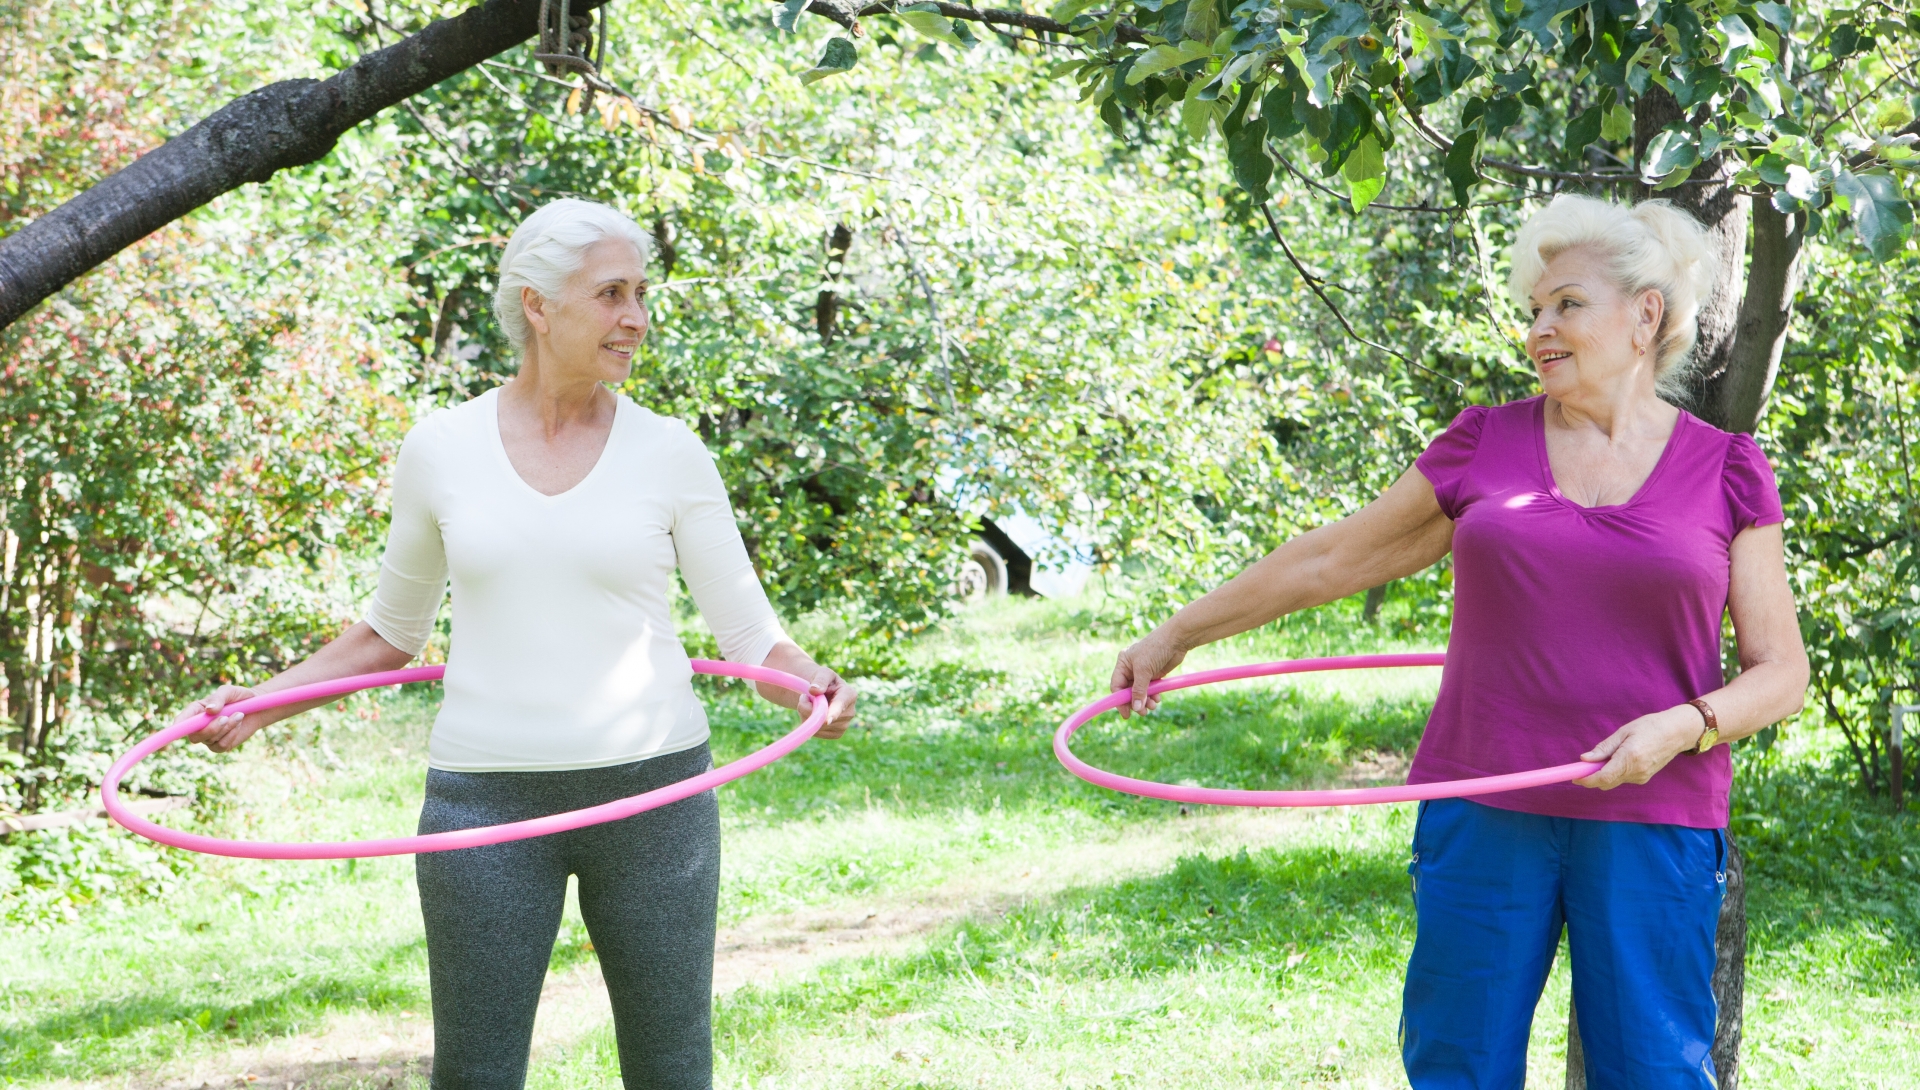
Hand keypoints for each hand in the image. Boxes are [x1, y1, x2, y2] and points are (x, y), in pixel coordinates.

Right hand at [182, 685, 263, 752]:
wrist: (256, 708)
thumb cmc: (239, 697)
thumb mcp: (229, 692)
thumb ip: (219, 698)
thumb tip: (209, 710)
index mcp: (196, 711)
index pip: (182, 721)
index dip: (178, 726)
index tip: (178, 727)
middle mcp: (199, 726)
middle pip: (194, 736)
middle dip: (211, 728)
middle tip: (226, 717)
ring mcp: (209, 737)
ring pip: (210, 740)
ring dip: (227, 728)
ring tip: (239, 714)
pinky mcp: (220, 745)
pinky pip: (221, 746)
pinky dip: (231, 735)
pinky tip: (238, 724)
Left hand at [804, 666, 857, 740]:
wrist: (821, 692)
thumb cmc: (823, 680)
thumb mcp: (822, 673)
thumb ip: (820, 680)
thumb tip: (815, 690)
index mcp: (850, 694)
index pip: (841, 705)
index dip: (833, 713)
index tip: (827, 720)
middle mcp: (850, 712)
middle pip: (825, 718)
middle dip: (808, 708)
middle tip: (804, 696)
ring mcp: (844, 725)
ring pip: (818, 726)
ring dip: (806, 715)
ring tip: (810, 704)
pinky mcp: (836, 734)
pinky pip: (817, 733)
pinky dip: (810, 724)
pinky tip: (813, 714)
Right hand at [1111, 627, 1187, 718]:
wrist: (1177, 640)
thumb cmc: (1156, 649)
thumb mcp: (1144, 670)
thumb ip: (1139, 690)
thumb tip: (1136, 708)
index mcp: (1123, 664)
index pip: (1117, 686)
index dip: (1120, 701)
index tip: (1126, 714)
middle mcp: (1131, 669)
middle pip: (1128, 691)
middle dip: (1135, 702)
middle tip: (1143, 712)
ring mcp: (1143, 672)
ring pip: (1140, 693)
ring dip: (1146, 701)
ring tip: (1153, 705)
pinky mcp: (1154, 675)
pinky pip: (1151, 690)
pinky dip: (1153, 696)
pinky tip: (1158, 698)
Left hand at [1574, 706, 1705, 789]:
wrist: (1676, 733)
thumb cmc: (1649, 727)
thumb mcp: (1623, 732)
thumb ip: (1604, 748)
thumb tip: (1584, 759)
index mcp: (1630, 757)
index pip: (1604, 777)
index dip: (1587, 780)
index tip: (1574, 778)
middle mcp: (1636, 771)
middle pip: (1606, 783)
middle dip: (1591, 778)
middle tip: (1582, 767)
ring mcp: (1642, 777)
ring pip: (1614, 781)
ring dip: (1603, 774)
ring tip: (1605, 757)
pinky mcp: (1644, 778)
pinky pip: (1623, 778)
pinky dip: (1614, 773)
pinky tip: (1618, 759)